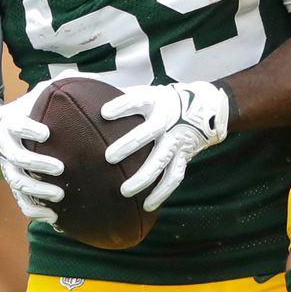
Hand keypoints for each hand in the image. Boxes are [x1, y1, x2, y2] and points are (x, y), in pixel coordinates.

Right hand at [0, 89, 64, 225]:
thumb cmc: (28, 109)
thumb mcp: (39, 94)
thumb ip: (61, 84)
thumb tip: (90, 73)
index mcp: (12, 123)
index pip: (17, 126)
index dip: (29, 130)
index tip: (46, 133)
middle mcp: (7, 147)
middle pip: (17, 159)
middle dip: (38, 164)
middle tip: (60, 167)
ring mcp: (8, 168)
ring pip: (18, 183)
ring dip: (38, 191)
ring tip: (60, 195)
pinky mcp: (13, 184)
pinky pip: (20, 202)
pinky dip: (35, 210)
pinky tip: (54, 217)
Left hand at [102, 81, 229, 210]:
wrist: (205, 107)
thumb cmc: (164, 101)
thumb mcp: (148, 92)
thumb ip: (121, 94)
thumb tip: (85, 86)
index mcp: (155, 101)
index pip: (137, 101)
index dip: (121, 106)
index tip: (104, 113)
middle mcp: (166, 120)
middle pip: (147, 132)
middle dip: (129, 144)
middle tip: (109, 157)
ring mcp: (176, 139)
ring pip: (161, 160)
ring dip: (144, 176)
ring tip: (125, 190)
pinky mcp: (184, 156)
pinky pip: (174, 176)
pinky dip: (162, 192)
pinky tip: (147, 205)